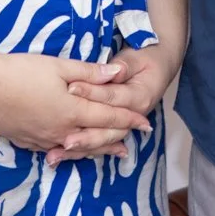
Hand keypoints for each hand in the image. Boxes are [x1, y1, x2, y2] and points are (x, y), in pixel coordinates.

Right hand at [0, 53, 151, 153]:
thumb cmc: (20, 71)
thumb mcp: (58, 66)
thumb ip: (90, 72)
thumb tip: (119, 73)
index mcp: (72, 111)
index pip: (108, 118)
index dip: (129, 121)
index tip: (145, 124)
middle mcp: (60, 131)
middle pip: (96, 138)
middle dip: (118, 138)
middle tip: (135, 140)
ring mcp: (41, 139)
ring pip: (77, 149)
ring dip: (97, 149)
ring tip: (112, 152)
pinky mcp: (25, 141)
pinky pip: (55, 150)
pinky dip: (71, 152)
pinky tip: (72, 151)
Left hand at [57, 42, 182, 164]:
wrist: (158, 67)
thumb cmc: (146, 59)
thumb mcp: (137, 57)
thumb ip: (124, 65)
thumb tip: (114, 71)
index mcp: (139, 97)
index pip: (111, 97)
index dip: (90, 92)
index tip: (70, 88)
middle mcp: (132, 116)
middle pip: (106, 129)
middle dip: (83, 135)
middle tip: (63, 139)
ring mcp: (124, 125)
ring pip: (100, 142)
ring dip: (78, 149)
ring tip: (55, 156)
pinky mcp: (115, 128)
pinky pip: (97, 144)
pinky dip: (80, 151)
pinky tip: (60, 157)